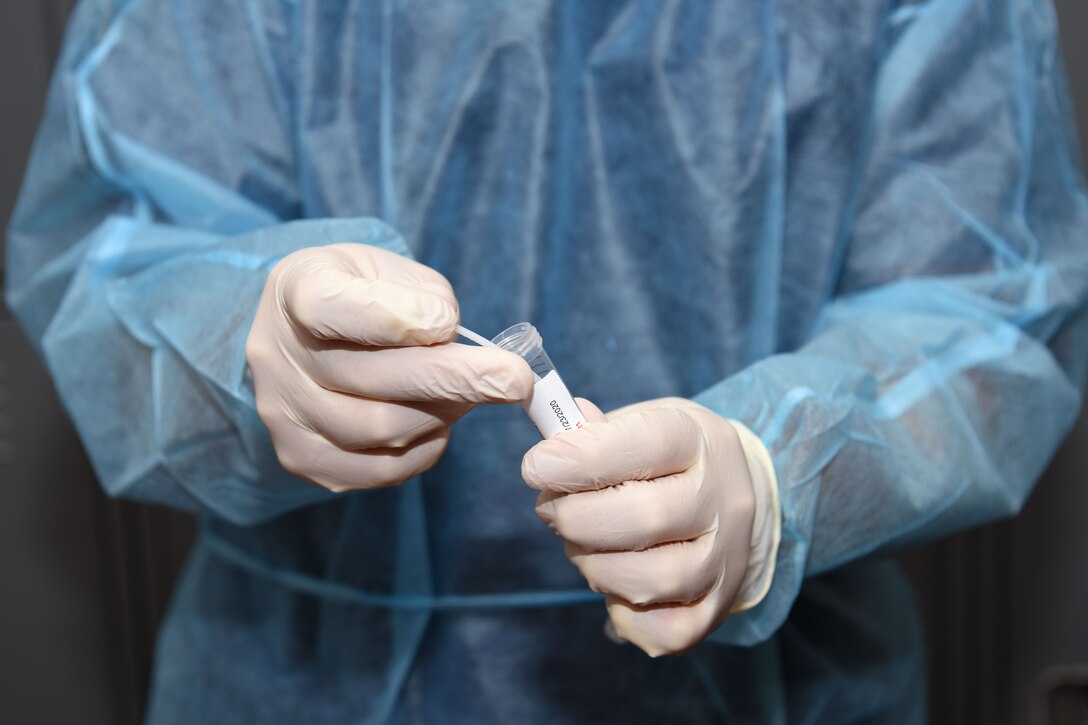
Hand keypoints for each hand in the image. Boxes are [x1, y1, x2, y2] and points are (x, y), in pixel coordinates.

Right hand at [246, 243, 533, 490]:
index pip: (334, 307)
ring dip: (443, 412)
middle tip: (515, 379)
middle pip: (370, 379)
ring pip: (381, 429)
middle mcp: (277, 355)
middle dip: (455, 379)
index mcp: (297, 290)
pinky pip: (380, 469)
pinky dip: (425, 446)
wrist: (309, 335)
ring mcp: (284, 414)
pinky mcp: (303, 459)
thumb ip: (423, 300)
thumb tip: (453, 348)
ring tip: (469, 392)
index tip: (448, 323)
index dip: (395, 319)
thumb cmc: (364, 293)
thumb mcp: (391, 270)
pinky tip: (438, 420)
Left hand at [522, 397, 778, 656]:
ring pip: (652, 580)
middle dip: (576, 519)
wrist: (731, 496)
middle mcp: (721, 500)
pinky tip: (612, 589)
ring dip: (595, 568)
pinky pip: (666, 632)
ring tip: (581, 547)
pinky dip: (624, 617)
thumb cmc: (665, 458)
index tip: (536, 467)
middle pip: (645, 516)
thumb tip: (555, 441)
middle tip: (551, 511)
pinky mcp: (717, 606)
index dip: (580, 458)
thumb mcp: (637, 423)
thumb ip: (592, 432)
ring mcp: (724, 559)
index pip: (644, 444)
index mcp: (698, 440)